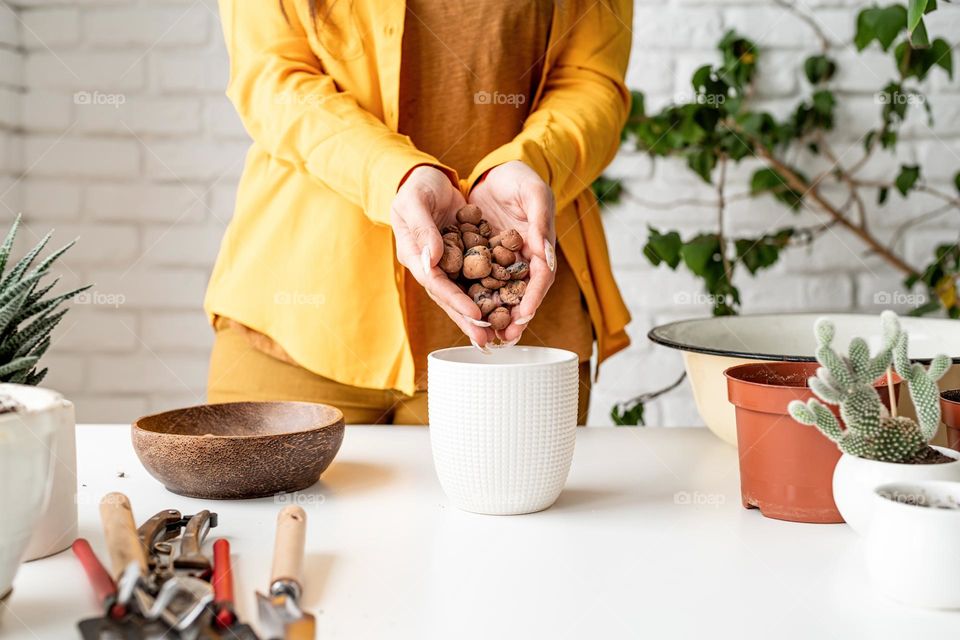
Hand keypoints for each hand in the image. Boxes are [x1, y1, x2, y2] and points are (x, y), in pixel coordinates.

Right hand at [390, 165, 492, 346]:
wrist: (427, 178)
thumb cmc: (416, 187)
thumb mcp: (414, 202)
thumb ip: (423, 229)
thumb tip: (432, 260)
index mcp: (415, 255)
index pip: (436, 283)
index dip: (454, 300)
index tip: (474, 313)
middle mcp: (431, 266)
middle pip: (450, 298)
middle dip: (468, 319)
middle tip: (486, 340)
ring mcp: (447, 264)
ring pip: (465, 293)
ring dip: (480, 314)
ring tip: (497, 335)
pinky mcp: (462, 257)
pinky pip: (477, 278)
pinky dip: (490, 292)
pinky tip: (506, 306)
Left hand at [468, 161, 556, 341]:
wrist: (495, 171)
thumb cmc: (520, 178)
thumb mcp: (534, 193)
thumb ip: (541, 223)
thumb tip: (544, 255)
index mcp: (540, 247)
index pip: (540, 279)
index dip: (533, 298)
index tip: (523, 316)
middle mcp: (522, 260)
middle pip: (520, 295)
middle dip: (513, 318)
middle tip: (502, 337)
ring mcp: (502, 262)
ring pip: (498, 294)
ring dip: (492, 315)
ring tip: (484, 336)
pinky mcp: (482, 259)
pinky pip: (477, 282)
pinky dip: (473, 298)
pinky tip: (462, 314)